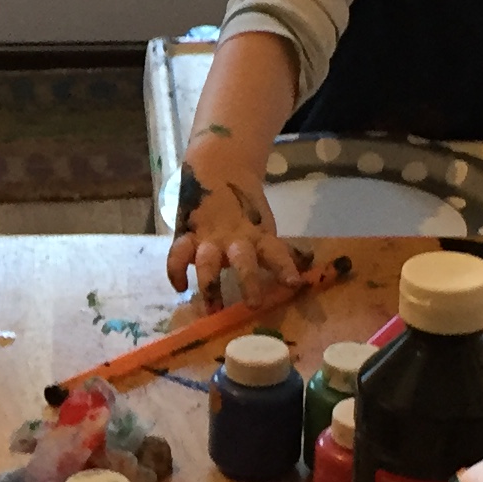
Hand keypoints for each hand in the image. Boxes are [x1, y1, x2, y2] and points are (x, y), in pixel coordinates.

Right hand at [165, 161, 306, 306]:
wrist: (218, 172)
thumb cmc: (247, 210)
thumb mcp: (264, 227)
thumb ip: (280, 250)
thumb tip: (306, 269)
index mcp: (258, 236)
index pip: (275, 252)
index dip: (284, 267)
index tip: (294, 284)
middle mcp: (234, 239)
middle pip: (242, 260)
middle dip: (248, 281)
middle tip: (253, 305)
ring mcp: (208, 239)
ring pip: (207, 262)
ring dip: (209, 285)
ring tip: (212, 309)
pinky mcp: (186, 237)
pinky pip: (177, 255)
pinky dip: (176, 271)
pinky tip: (181, 288)